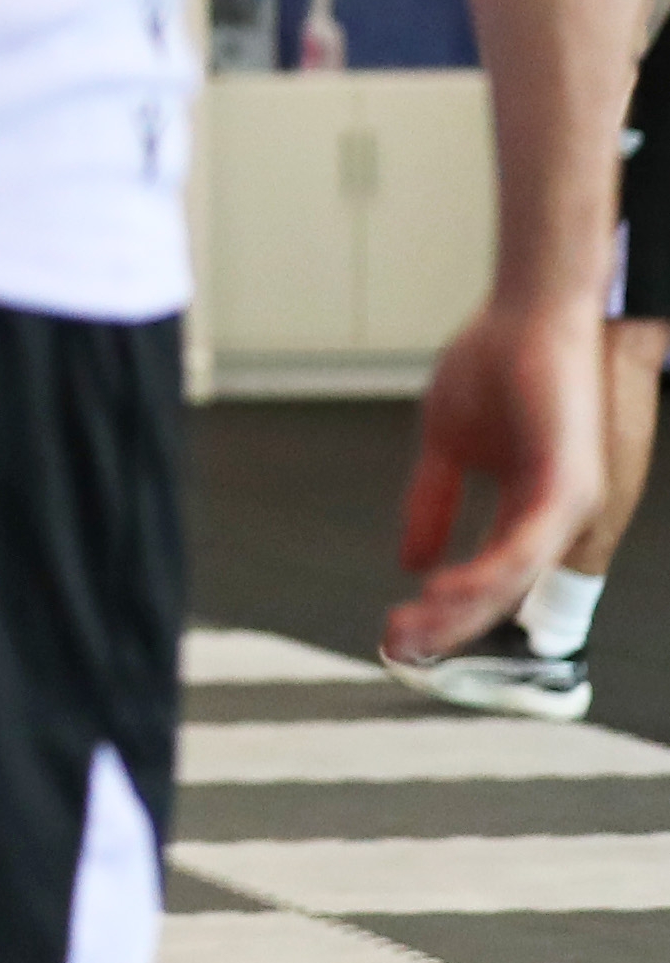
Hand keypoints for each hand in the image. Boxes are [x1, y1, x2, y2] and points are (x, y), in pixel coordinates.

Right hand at [391, 284, 608, 662]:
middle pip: (500, 592)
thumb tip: (409, 560)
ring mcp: (566, 504)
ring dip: (459, 612)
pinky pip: (523, 547)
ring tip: (412, 632)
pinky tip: (440, 590)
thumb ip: (431, 503)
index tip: (397, 633)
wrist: (528, 314)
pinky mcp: (567, 486)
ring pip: (512, 580)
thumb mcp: (446, 446)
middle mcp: (555, 517)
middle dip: (446, 627)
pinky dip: (481, 574)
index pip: (487, 576)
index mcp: (529, 509)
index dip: (444, 611)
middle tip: (398, 649)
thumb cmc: (495, 365)